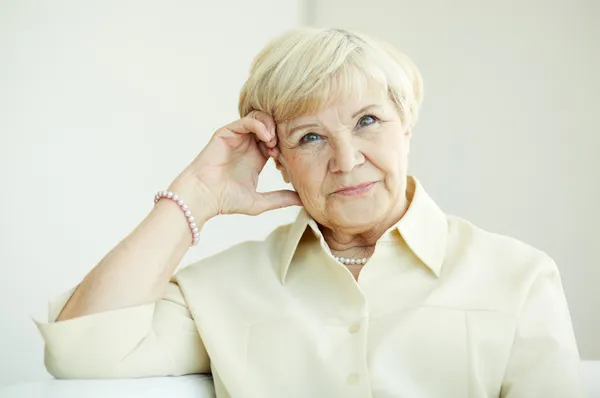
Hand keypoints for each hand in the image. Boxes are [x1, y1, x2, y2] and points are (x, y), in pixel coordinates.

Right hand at [169, 111, 300, 218]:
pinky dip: (259, 125)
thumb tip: (302, 201)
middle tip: (282, 148)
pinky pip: (246, 120)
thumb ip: (280, 199)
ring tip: (274, 142)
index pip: (277, 142)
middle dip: (280, 134)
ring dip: (271, 127)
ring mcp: (237, 138)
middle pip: (270, 127)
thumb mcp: (260, 202)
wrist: (204, 197)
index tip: (288, 159)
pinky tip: (267, 138)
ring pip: (260, 119)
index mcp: (256, 157)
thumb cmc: (226, 201)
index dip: (286, 146)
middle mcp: (248, 145)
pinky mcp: (227, 133)